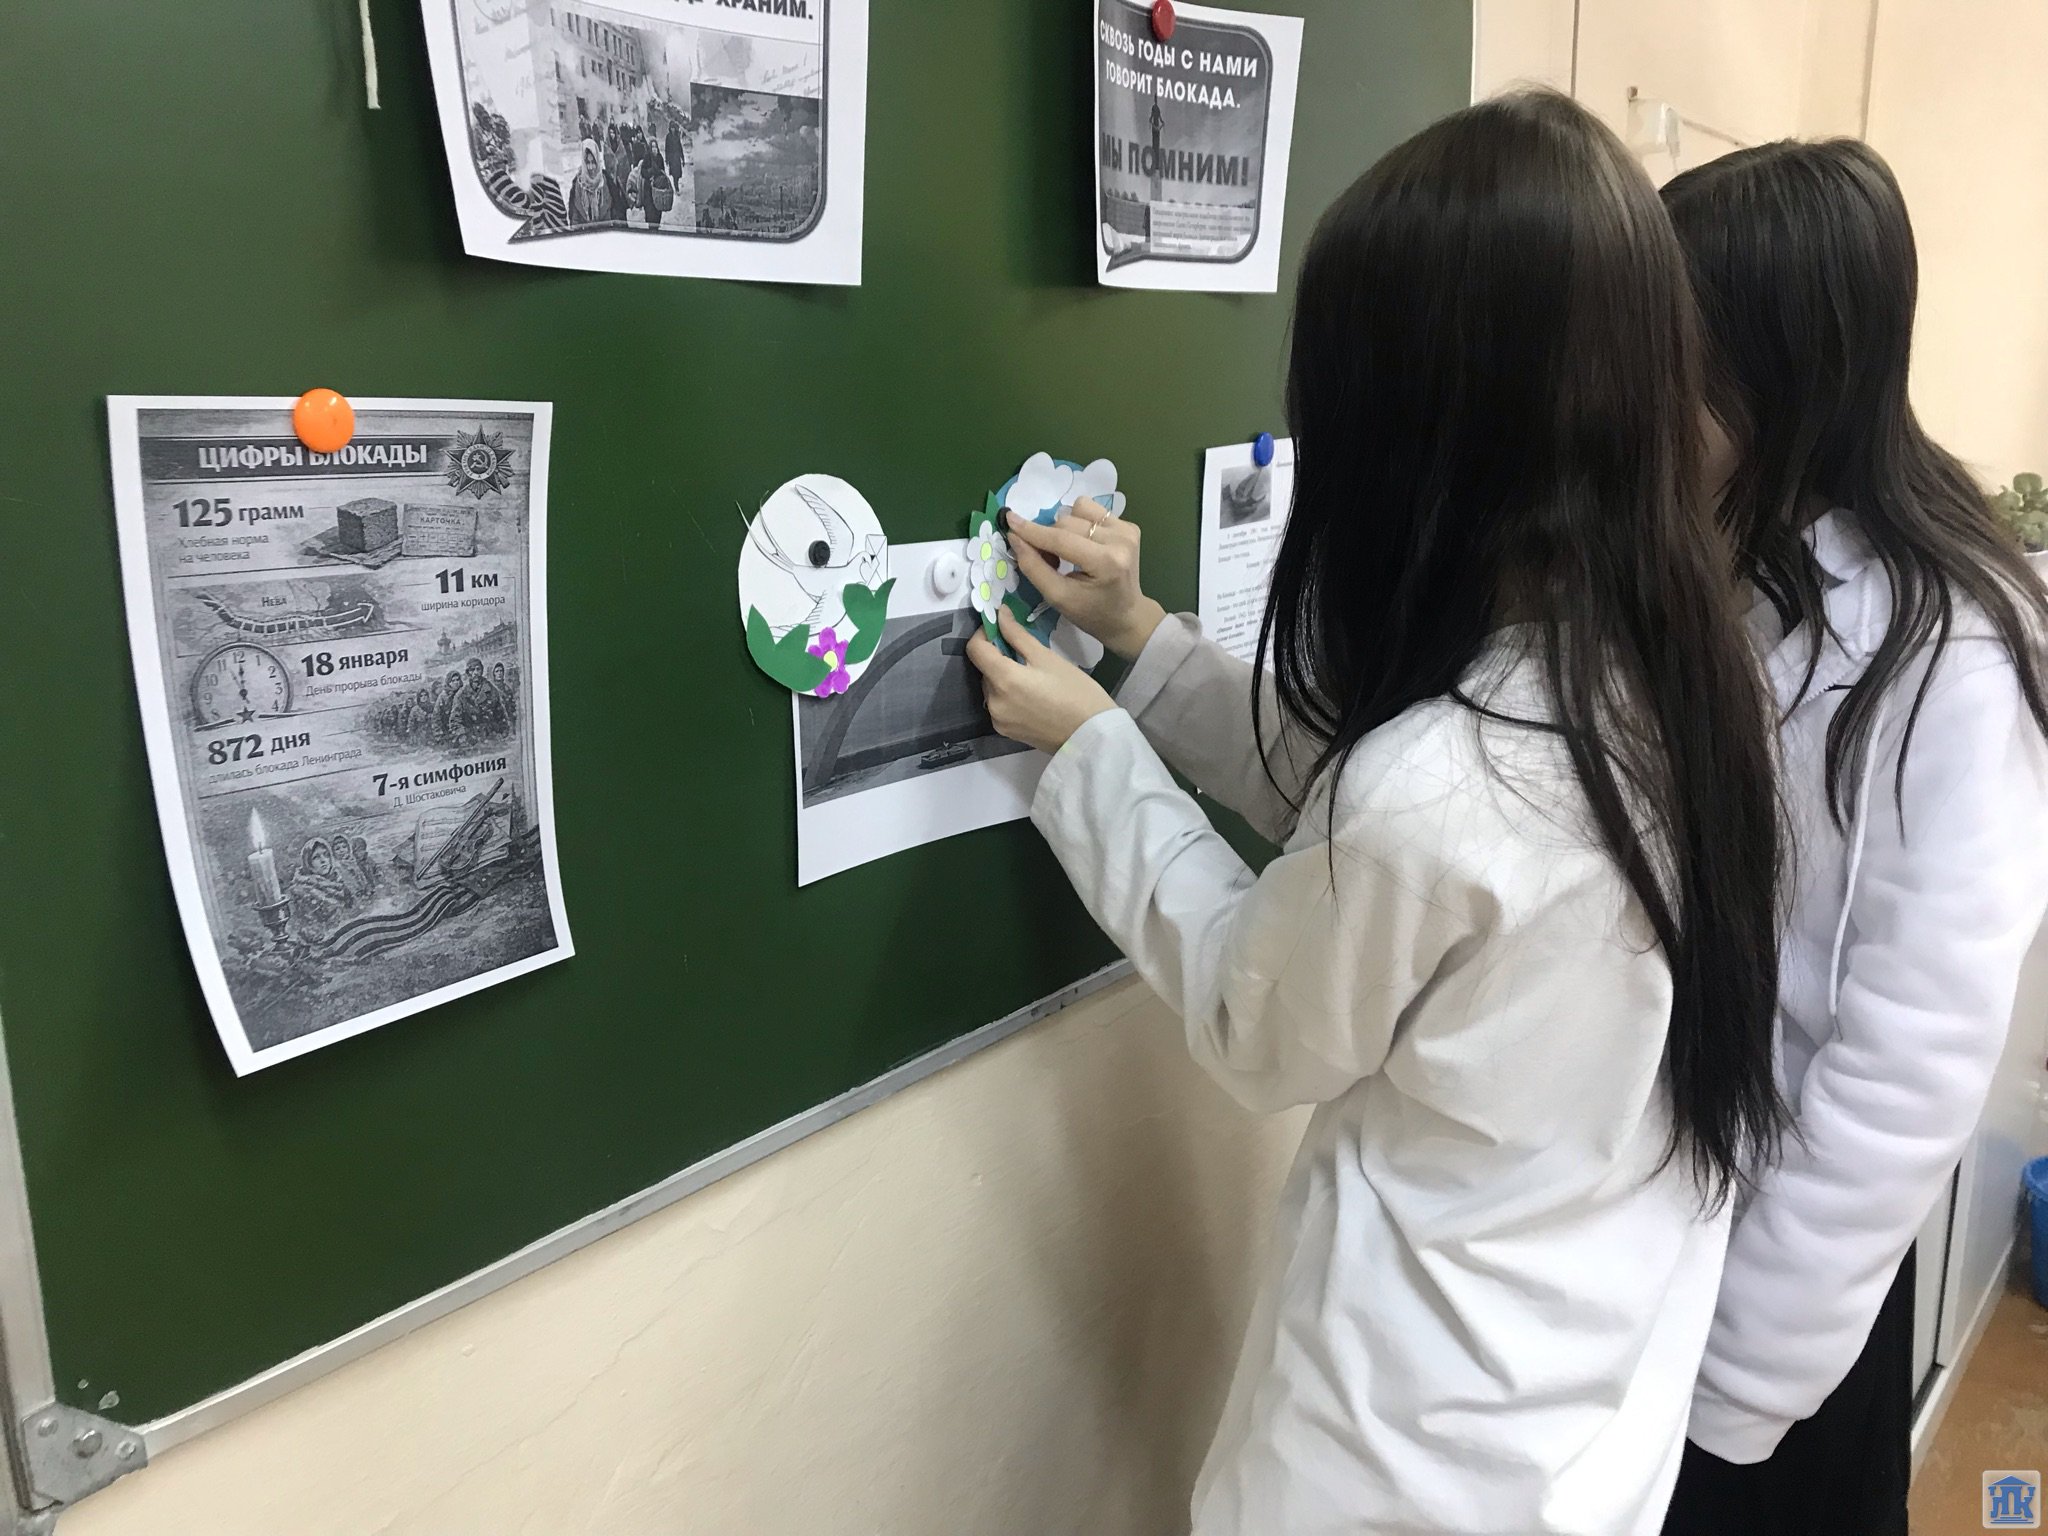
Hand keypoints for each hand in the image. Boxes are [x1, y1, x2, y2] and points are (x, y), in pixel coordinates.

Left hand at [966, 606, 1117, 753]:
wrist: (1091, 737)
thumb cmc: (1076, 693)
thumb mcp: (1048, 658)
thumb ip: (1018, 636)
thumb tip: (1001, 614)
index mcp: (1004, 679)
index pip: (975, 650)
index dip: (983, 634)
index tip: (1000, 628)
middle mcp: (993, 701)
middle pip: (984, 669)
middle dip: (998, 657)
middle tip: (1024, 653)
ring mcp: (997, 719)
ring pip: (991, 688)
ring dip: (1002, 677)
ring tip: (1031, 676)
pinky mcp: (1005, 732)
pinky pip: (998, 705)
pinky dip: (1007, 695)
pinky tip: (1030, 695)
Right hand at [1004, 498, 1165, 662]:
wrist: (1127, 617)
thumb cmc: (1091, 613)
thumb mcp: (1058, 597)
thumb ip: (1034, 567)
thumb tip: (1014, 537)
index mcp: (1106, 562)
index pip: (1061, 539)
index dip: (1032, 531)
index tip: (1009, 521)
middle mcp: (1120, 539)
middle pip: (1067, 522)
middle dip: (1048, 537)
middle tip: (1048, 561)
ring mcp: (1127, 530)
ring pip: (1079, 509)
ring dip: (1064, 527)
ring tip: (1068, 551)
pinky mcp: (1129, 526)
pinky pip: (1092, 511)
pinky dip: (1080, 524)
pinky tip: (1083, 544)